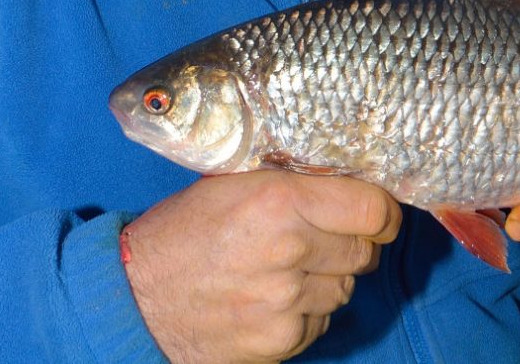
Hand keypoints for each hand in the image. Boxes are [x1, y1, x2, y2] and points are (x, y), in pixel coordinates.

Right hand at [121, 170, 401, 363]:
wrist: (136, 298)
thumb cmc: (184, 231)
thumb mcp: (234, 182)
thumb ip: (292, 180)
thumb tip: (348, 178)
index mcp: (279, 200)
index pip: (371, 209)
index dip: (383, 211)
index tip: (378, 213)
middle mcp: (289, 250)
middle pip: (364, 251)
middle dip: (353, 243)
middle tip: (323, 236)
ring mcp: (285, 302)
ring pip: (345, 288)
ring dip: (328, 277)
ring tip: (288, 266)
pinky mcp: (279, 341)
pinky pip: (320, 321)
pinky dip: (306, 310)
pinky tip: (272, 296)